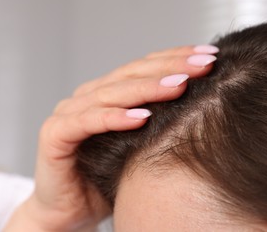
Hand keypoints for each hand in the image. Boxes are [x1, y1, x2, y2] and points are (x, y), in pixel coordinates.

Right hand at [4, 45, 217, 230]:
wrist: (71, 211)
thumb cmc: (109, 175)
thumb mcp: (142, 142)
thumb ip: (159, 118)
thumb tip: (207, 100)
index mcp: (111, 92)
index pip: (147, 67)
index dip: (178, 58)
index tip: (211, 55)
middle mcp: (91, 96)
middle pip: (133, 73)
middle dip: (171, 67)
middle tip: (205, 64)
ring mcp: (70, 112)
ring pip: (113, 93)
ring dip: (148, 88)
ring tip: (180, 85)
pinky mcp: (55, 135)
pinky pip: (87, 122)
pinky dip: (114, 118)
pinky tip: (142, 118)